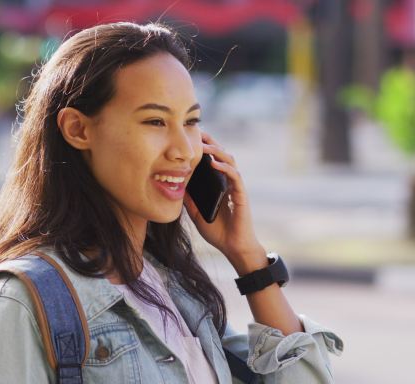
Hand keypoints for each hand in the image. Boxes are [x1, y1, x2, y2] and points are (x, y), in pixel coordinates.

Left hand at [183, 131, 267, 274]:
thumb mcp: (196, 214)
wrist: (233, 248)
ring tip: (204, 146)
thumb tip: (174, 186)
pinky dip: (224, 168)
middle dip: (210, 143)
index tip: (191, 138)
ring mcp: (235, 187)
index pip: (212, 161)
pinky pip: (234, 176)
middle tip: (198, 132)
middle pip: (221, 155)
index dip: (204, 148)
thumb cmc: (218, 232)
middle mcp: (228, 182)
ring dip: (217, 151)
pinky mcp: (241, 195)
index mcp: (219, 185)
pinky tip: (214, 163)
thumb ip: (189, 200)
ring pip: (229, 161)